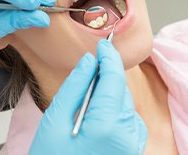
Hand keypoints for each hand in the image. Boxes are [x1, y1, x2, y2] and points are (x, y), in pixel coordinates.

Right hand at [30, 40, 146, 154]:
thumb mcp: (54, 122)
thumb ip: (75, 87)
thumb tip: (89, 61)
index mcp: (107, 125)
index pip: (115, 77)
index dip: (109, 57)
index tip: (103, 44)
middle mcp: (128, 135)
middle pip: (121, 89)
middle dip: (107, 75)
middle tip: (88, 69)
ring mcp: (133, 145)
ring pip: (126, 103)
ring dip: (110, 93)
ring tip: (86, 99)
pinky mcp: (132, 151)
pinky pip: (128, 119)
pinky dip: (115, 109)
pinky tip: (95, 114)